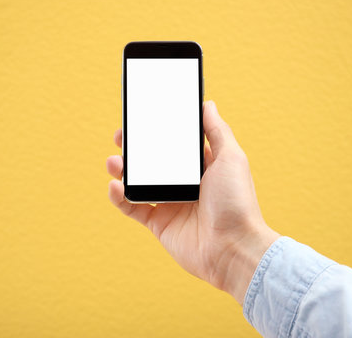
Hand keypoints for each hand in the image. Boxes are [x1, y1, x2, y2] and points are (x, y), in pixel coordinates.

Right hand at [106, 101, 279, 303]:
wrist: (233, 248)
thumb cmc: (237, 203)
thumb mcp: (231, 158)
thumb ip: (217, 131)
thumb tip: (207, 104)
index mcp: (201, 166)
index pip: (174, 144)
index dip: (157, 131)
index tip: (141, 118)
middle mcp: (184, 183)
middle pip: (152, 161)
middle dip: (134, 148)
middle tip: (120, 137)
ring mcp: (170, 203)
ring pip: (139, 182)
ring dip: (122, 170)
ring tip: (113, 162)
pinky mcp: (160, 224)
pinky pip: (133, 208)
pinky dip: (120, 197)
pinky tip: (116, 186)